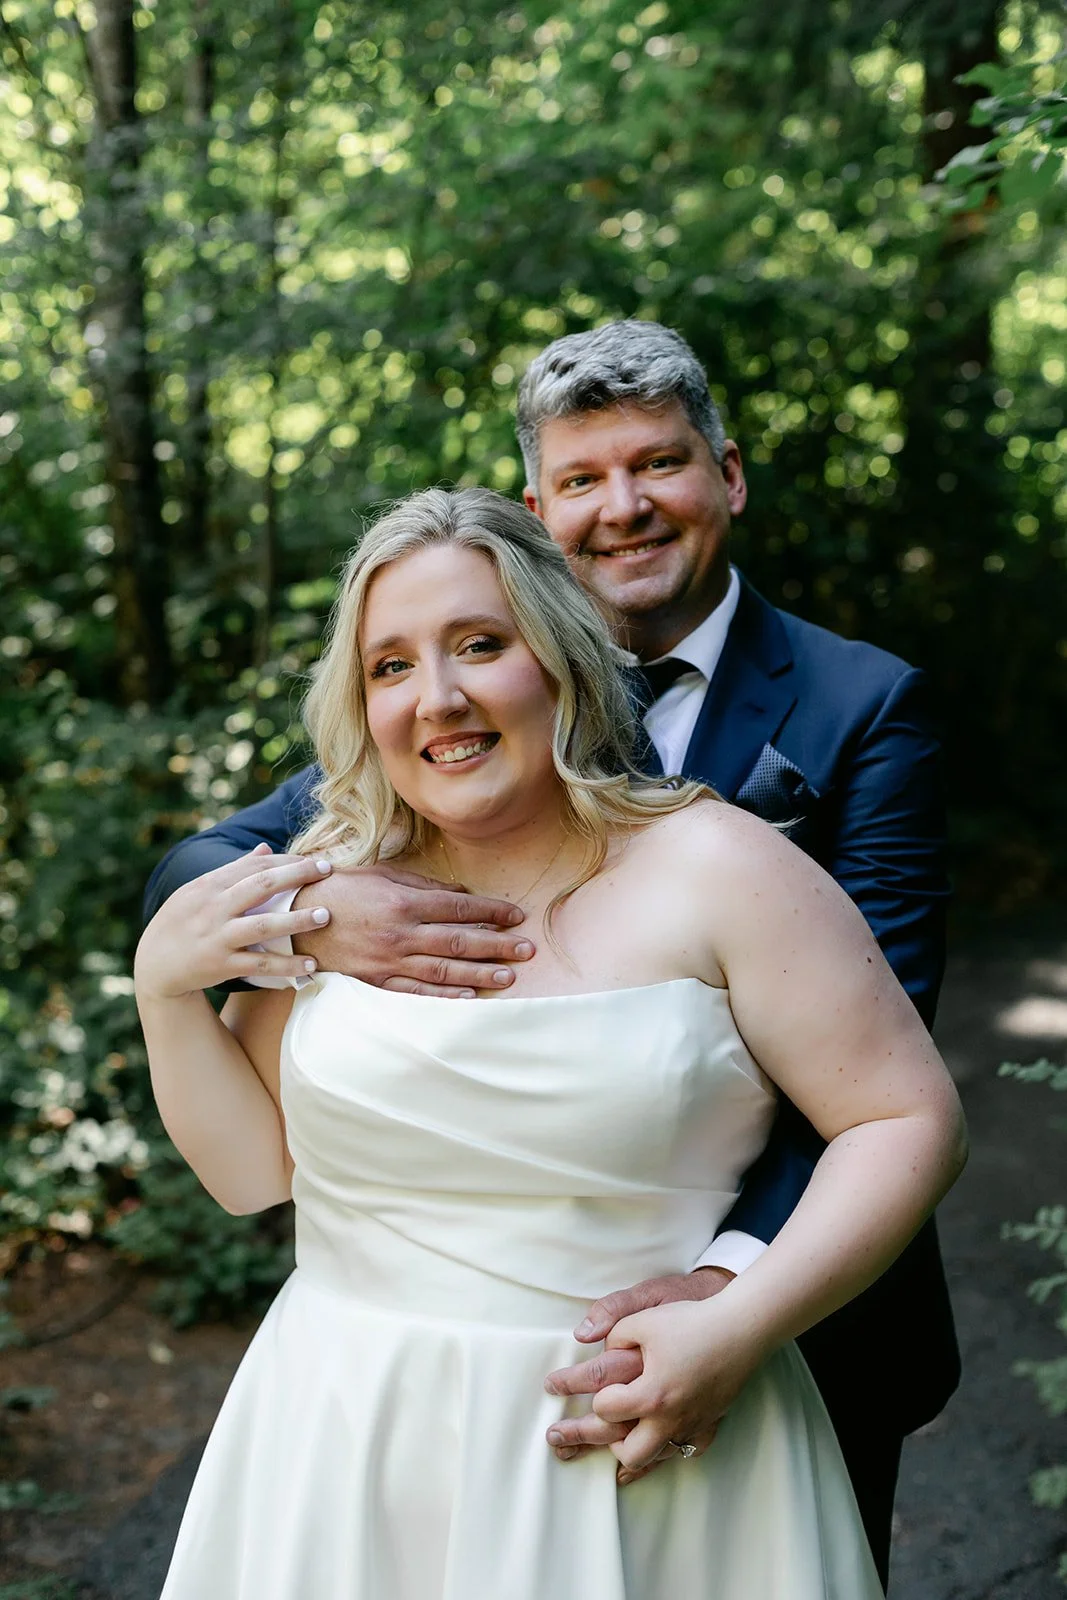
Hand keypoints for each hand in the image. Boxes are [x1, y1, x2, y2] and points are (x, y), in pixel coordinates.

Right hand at [135, 845, 332, 998]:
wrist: (154, 965)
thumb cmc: (182, 921)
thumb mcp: (199, 891)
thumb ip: (234, 871)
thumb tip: (266, 848)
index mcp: (210, 885)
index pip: (254, 865)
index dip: (287, 860)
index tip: (316, 860)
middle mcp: (214, 908)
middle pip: (262, 885)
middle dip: (297, 875)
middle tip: (328, 871)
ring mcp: (218, 937)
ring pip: (264, 926)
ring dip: (297, 920)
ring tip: (325, 915)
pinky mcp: (222, 965)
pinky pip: (260, 965)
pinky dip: (286, 965)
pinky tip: (311, 964)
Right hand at [290, 864, 534, 995]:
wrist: (295, 918)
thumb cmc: (342, 889)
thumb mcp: (383, 875)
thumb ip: (424, 885)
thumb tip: (462, 893)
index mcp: (404, 903)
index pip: (460, 908)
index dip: (492, 912)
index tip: (517, 916)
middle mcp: (401, 934)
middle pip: (459, 942)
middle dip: (498, 946)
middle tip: (528, 950)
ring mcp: (389, 961)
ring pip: (443, 971)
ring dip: (480, 975)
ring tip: (509, 977)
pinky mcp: (377, 981)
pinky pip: (415, 992)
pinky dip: (443, 997)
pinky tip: (468, 997)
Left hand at [593, 1294, 765, 1485]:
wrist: (742, 1328)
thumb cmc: (692, 1321)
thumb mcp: (644, 1318)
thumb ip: (613, 1334)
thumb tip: (597, 1345)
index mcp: (650, 1395)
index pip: (606, 1410)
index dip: (598, 1395)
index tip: (602, 1385)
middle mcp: (671, 1419)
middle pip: (629, 1454)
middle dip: (612, 1440)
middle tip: (610, 1421)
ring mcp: (693, 1425)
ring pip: (659, 1458)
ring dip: (639, 1447)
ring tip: (631, 1429)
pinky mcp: (711, 1423)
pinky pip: (689, 1450)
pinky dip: (671, 1447)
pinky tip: (665, 1434)